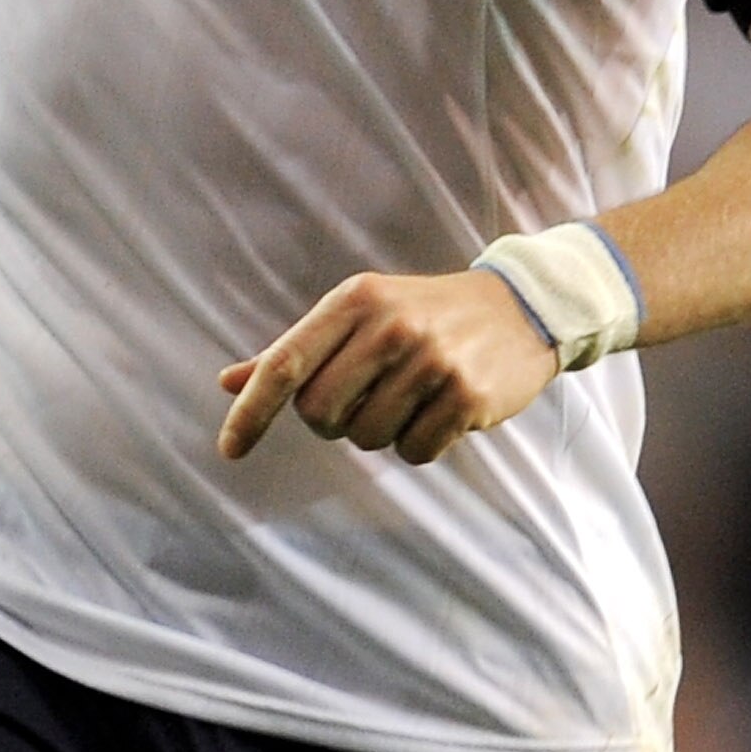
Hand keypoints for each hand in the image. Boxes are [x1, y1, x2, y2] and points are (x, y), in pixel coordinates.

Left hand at [216, 266, 560, 468]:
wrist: (521, 308)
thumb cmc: (424, 315)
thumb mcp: (359, 314)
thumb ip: (297, 351)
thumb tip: (229, 381)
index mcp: (356, 299)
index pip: (285, 364)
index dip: (252, 411)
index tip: (230, 449)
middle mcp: (391, 326)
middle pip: (319, 414)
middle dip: (332, 420)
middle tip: (365, 397)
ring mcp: (432, 361)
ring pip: (366, 438)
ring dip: (380, 431)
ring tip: (410, 396)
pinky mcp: (466, 396)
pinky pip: (413, 453)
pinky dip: (419, 443)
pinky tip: (439, 411)